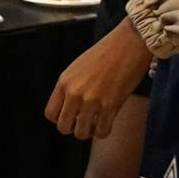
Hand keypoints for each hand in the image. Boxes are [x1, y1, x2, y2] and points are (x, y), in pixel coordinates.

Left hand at [46, 20, 153, 139]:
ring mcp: (92, 101)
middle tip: (84, 121)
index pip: (50, 113)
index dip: (60, 119)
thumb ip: (69, 88)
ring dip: (89, 131)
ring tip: (96, 122)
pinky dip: (103, 131)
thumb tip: (68, 109)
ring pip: (81, 133)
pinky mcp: (111, 106)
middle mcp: (74, 93)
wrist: (128, 44)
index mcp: (63, 82)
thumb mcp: (77, 68)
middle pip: (63, 127)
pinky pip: (101, 132)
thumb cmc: (105, 54)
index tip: (71, 116)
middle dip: (73, 128)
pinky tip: (107, 122)